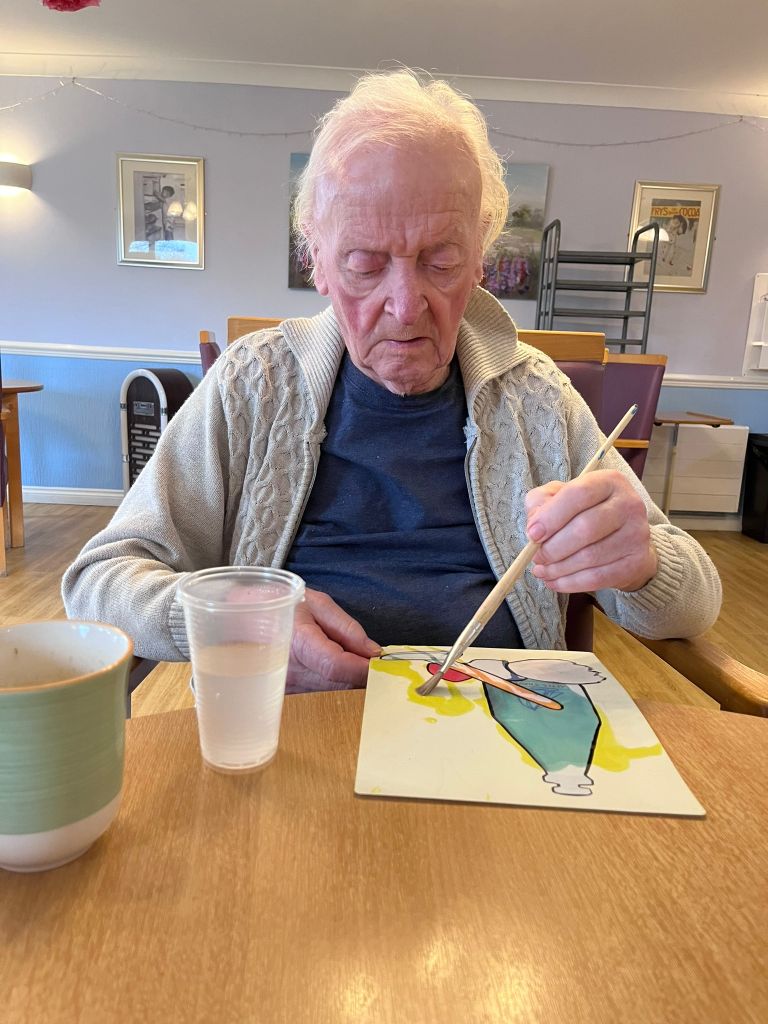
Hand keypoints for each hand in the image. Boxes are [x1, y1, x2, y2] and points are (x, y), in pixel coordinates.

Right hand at [286, 588, 380, 693]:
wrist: (249, 615)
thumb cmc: (282, 604)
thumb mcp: (317, 603)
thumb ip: (347, 627)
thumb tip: (373, 651)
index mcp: (297, 642)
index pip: (336, 666)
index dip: (363, 666)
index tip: (381, 661)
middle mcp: (289, 671)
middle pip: (339, 685)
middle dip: (362, 674)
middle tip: (373, 660)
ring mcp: (286, 688)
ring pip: (333, 694)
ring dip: (351, 681)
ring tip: (354, 661)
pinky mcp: (287, 696)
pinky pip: (321, 697)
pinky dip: (336, 686)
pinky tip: (339, 671)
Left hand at [524, 470, 657, 593]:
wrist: (622, 537)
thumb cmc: (583, 512)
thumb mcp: (559, 497)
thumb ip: (541, 503)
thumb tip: (535, 527)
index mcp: (609, 481)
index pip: (578, 494)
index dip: (551, 516)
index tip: (532, 534)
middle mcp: (629, 504)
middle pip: (585, 528)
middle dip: (553, 547)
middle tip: (536, 556)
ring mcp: (637, 534)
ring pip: (590, 557)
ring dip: (558, 568)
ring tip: (542, 570)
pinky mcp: (637, 562)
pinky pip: (597, 578)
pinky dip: (569, 583)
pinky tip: (554, 581)